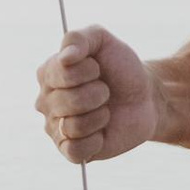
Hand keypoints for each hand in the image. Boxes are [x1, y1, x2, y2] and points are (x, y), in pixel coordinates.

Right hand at [34, 24, 158, 165]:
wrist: (144, 96)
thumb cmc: (119, 67)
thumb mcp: (102, 40)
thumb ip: (79, 38)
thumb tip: (65, 57)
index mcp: (47, 74)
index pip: (62, 73)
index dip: (88, 70)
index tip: (98, 68)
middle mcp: (45, 102)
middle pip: (69, 101)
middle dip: (98, 94)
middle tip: (105, 92)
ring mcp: (55, 128)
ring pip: (73, 126)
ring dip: (100, 116)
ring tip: (105, 111)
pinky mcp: (70, 151)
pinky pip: (75, 150)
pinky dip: (95, 141)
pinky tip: (101, 133)